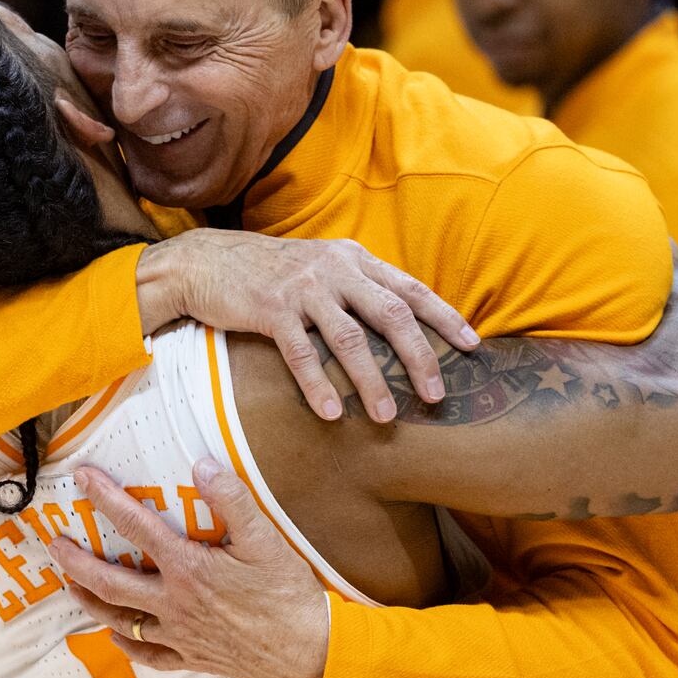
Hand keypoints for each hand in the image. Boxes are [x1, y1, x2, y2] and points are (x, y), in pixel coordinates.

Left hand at [49, 459, 330, 677]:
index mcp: (188, 568)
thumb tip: (201, 465)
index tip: (83, 479)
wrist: (307, 651)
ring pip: (120, 618)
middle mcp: (174, 602)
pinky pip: (148, 653)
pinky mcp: (192, 657)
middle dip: (76, 561)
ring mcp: (179, 633)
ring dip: (90, 601)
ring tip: (69, 585)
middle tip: (55, 543)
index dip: (106, 499)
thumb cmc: (287, 593)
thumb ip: (231, 500)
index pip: (136, 526)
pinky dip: (127, 643)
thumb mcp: (265, 539)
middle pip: (110, 581)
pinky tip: (116, 634)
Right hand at [136, 230, 478, 422]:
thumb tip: (396, 327)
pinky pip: (302, 352)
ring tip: (385, 417)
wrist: (205, 262)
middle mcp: (335, 269)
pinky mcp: (270, 309)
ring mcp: (303, 288)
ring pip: (350, 338)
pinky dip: (318, 385)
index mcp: (353, 260)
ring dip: (371, 381)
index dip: (445, 317)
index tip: (472, 346)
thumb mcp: (319, 269)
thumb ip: (355, 289)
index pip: (411, 288)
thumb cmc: (267, 273)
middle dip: (419, 357)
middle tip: (436, 395)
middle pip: (392, 314)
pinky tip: (331, 413)